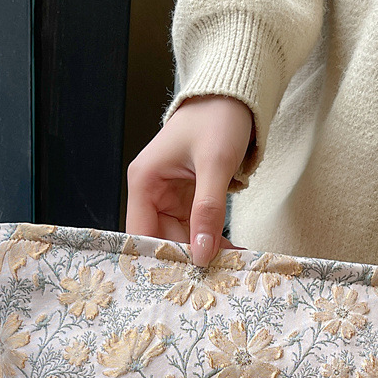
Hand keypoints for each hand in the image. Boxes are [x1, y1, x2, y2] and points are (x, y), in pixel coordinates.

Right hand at [126, 95, 252, 265]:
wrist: (235, 94)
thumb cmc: (218, 118)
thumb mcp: (215, 164)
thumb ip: (208, 210)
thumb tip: (203, 254)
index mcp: (144, 182)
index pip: (141, 233)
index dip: (159, 259)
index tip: (181, 282)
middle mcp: (150, 192)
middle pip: (162, 240)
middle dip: (187, 259)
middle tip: (215, 279)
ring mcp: (169, 197)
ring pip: (181, 238)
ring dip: (203, 253)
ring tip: (230, 268)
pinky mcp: (187, 199)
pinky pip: (195, 229)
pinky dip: (211, 241)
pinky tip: (231, 252)